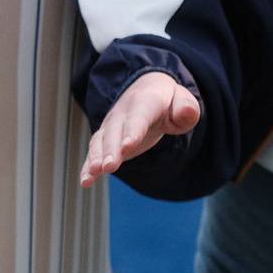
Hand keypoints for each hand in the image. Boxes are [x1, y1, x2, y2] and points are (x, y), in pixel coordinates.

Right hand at [80, 72, 199, 187]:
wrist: (147, 91)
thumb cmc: (168, 101)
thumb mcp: (183, 101)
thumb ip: (186, 108)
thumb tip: (187, 112)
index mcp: (145, 101)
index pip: (138, 117)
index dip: (133, 131)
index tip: (127, 147)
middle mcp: (123, 113)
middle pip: (115, 131)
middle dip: (111, 149)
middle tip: (109, 167)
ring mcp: (112, 126)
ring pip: (101, 141)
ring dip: (96, 158)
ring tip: (92, 174)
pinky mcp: (106, 139)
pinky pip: (95, 152)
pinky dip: (88, 166)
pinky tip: (85, 181)